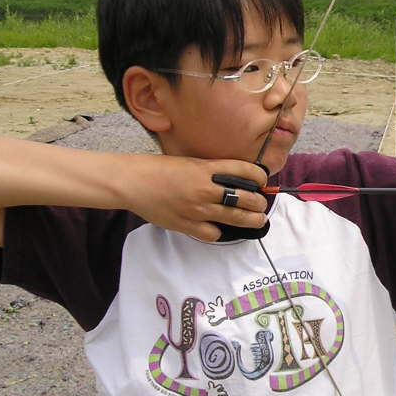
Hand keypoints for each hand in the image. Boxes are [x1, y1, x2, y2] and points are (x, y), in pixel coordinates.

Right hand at [122, 155, 267, 241]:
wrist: (133, 182)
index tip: (262, 181)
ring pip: (236, 218)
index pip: (246, 171)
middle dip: (259, 202)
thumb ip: (211, 170)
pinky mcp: (187, 225)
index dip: (259, 177)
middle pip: (246, 198)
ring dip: (251, 219)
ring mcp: (197, 209)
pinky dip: (218, 231)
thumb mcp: (190, 161)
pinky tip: (218, 227)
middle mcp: (206, 188)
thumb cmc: (158, 169)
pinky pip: (213, 233)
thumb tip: (233, 179)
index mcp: (207, 168)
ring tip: (257, 220)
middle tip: (261, 204)